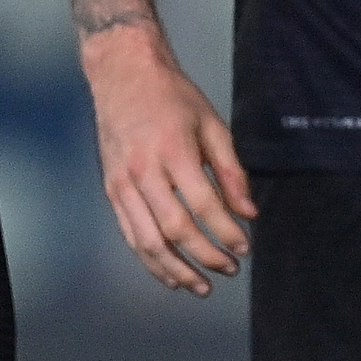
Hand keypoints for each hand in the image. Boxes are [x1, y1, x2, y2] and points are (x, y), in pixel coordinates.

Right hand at [82, 23, 254, 294]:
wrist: (123, 74)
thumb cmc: (171, 97)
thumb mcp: (211, 124)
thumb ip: (231, 170)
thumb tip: (249, 212)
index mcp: (174, 151)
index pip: (204, 205)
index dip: (227, 232)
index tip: (245, 247)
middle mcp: (144, 171)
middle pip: (176, 230)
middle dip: (206, 256)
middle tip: (230, 268)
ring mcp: (123, 184)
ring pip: (149, 242)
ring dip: (177, 269)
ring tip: (202, 285)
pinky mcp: (112, 191)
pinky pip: (131, 235)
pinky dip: (150, 261)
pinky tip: (170, 274)